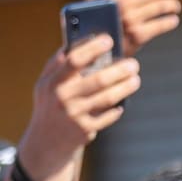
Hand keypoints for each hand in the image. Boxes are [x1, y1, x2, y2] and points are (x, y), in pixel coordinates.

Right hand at [16, 37, 139, 180]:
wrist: (46, 140)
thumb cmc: (53, 103)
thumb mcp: (49, 83)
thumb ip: (63, 65)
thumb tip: (90, 43)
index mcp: (51, 80)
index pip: (73, 60)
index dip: (92, 48)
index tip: (109, 39)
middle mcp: (60, 96)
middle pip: (97, 79)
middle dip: (119, 70)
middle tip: (134, 64)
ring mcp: (73, 114)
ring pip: (106, 98)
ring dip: (125, 87)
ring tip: (136, 79)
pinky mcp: (84, 129)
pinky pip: (108, 116)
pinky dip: (117, 109)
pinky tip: (123, 104)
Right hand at [86, 0, 181, 54]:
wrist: (93, 51)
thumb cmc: (93, 21)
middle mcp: (122, 4)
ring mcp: (132, 20)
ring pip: (162, 7)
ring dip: (173, 4)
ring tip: (175, 5)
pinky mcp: (139, 36)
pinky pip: (162, 25)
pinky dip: (171, 21)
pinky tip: (172, 19)